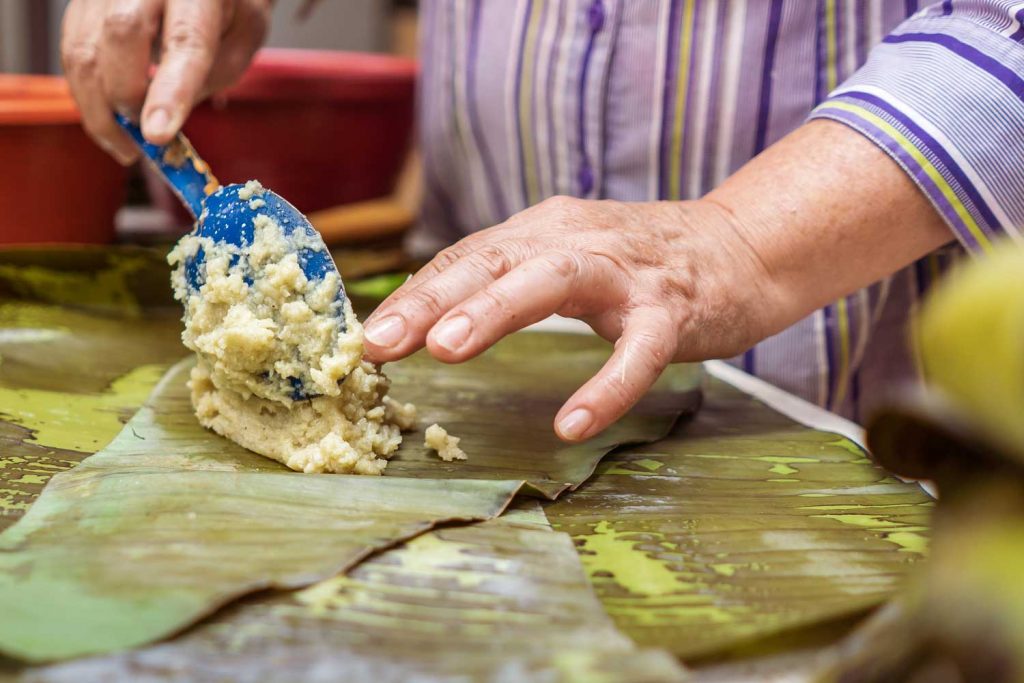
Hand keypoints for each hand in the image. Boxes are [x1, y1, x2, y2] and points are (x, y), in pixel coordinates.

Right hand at [61, 0, 271, 163]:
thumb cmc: (227, 4)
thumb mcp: (244, 36)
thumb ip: (214, 75)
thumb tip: (166, 120)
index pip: (184, 39)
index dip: (169, 91)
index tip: (158, 135)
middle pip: (120, 37)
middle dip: (127, 101)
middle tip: (145, 144)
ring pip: (83, 49)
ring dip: (99, 111)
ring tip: (126, 146)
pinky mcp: (82, 3)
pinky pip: (71, 53)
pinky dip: (87, 96)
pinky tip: (110, 119)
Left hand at [363, 197, 776, 441]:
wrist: (740, 247)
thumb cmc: (640, 263)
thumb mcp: (566, 258)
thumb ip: (508, 279)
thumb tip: (429, 318)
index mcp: (544, 230)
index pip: (467, 258)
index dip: (416, 296)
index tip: (370, 337)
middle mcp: (577, 239)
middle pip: (495, 260)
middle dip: (434, 300)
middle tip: (383, 342)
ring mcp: (627, 272)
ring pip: (555, 281)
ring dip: (496, 311)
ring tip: (446, 350)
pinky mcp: (674, 309)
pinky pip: (638, 350)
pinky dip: (606, 385)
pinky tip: (572, 423)